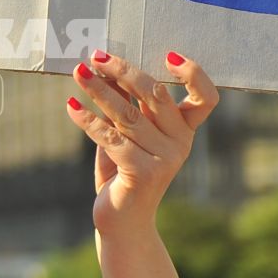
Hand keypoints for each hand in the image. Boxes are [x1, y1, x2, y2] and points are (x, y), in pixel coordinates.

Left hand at [67, 51, 216, 232]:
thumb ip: (124, 102)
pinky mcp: (143, 174)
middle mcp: (180, 143)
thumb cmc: (123, 171)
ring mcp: (165, 160)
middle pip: (155, 94)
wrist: (123, 221)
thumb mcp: (126, 132)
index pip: (206, 98)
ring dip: (99, 90)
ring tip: (78, 73)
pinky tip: (71, 107)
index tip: (168, 55)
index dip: (194, 75)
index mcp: (184, 130)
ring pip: (127, 114)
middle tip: (96, 57)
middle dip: (123, 71)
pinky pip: (110, 138)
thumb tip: (106, 65)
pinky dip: (88, 121)